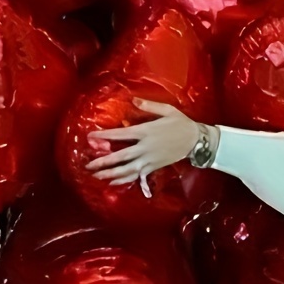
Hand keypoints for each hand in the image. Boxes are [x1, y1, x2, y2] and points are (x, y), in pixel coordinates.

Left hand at [86, 100, 208, 182]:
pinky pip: (136, 175)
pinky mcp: (154, 167)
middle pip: (120, 157)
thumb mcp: (167, 110)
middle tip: (88, 165)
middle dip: (103, 162)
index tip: (90, 136)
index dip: (104, 136)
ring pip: (127, 169)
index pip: (120, 135)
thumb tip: (133, 100)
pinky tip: (113, 182)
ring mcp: (149, 159)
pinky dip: (124, 179)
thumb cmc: (180, 123)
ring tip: (96, 176)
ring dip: (110, 174)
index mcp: (146, 131)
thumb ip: (149, 106)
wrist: (195, 140)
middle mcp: (145, 147)